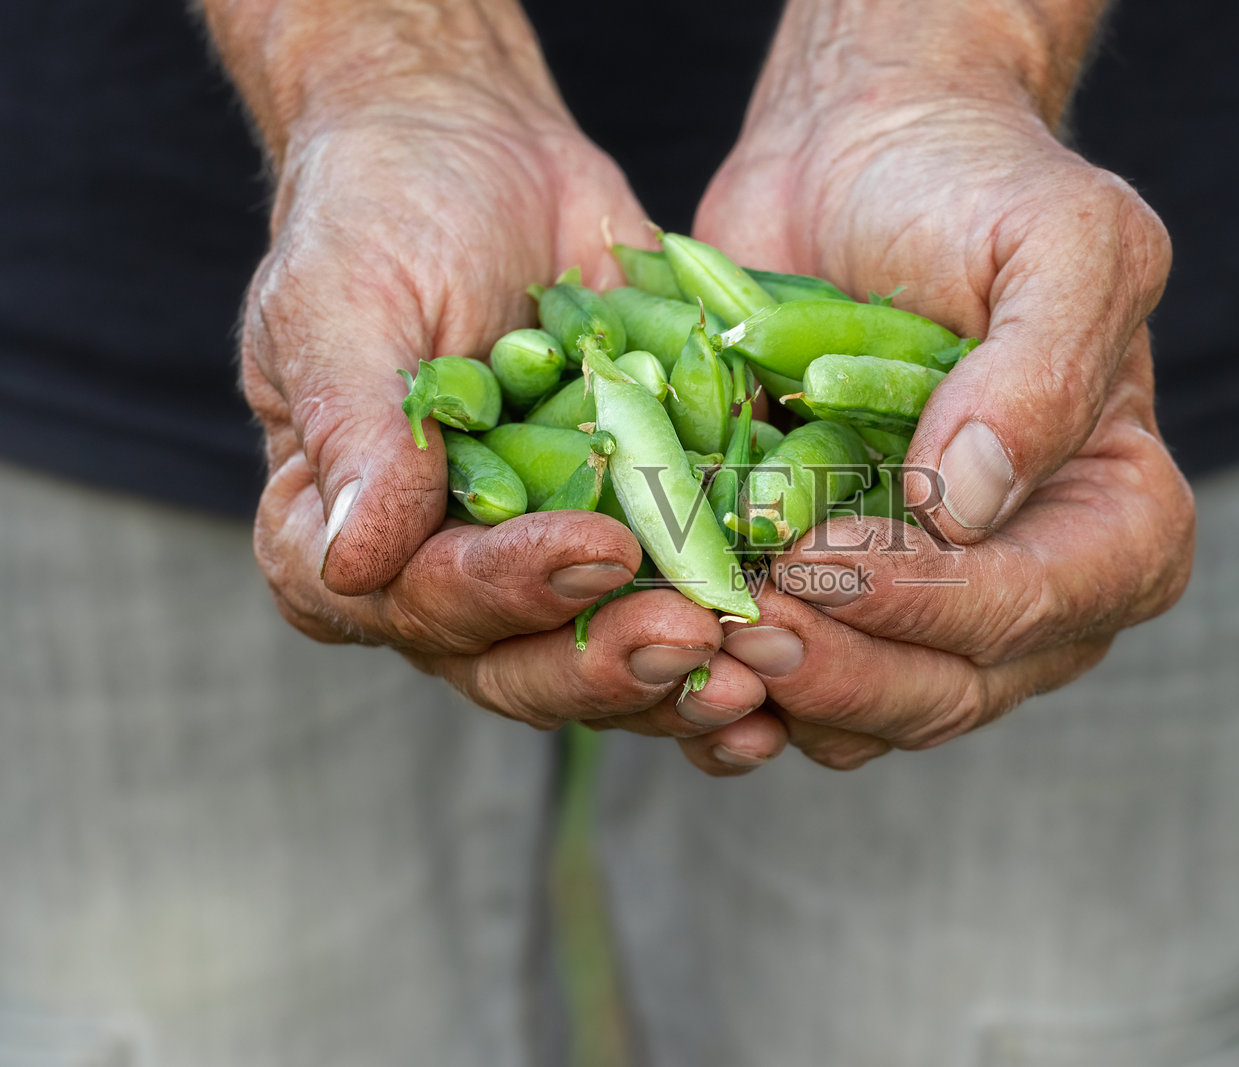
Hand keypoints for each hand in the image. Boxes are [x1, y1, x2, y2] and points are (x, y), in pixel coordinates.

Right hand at [244, 85, 767, 737]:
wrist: (475, 160)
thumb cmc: (378, 220)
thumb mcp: (341, 305)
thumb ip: (355, 431)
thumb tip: (353, 565)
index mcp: (347, 543)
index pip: (424, 601)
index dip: (509, 591)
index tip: (597, 551)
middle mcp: (444, 579)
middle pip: (521, 665)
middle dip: (611, 657)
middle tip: (696, 632)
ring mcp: (543, 568)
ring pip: (607, 658)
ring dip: (682, 673)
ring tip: (759, 660)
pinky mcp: (632, 537)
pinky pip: (677, 601)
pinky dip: (733, 624)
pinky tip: (792, 629)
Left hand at [683, 53, 1192, 767]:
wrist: (859, 166)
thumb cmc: (977, 191)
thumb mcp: (1060, 241)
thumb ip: (1046, 368)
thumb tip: (974, 500)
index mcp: (1121, 525)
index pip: (1031, 606)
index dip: (926, 601)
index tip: (817, 558)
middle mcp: (1036, 595)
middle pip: (948, 690)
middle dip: (841, 669)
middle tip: (741, 623)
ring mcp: (929, 613)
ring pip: (866, 717)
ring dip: (778, 694)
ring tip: (693, 636)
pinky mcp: (836, 609)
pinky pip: (793, 695)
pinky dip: (733, 691)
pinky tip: (674, 647)